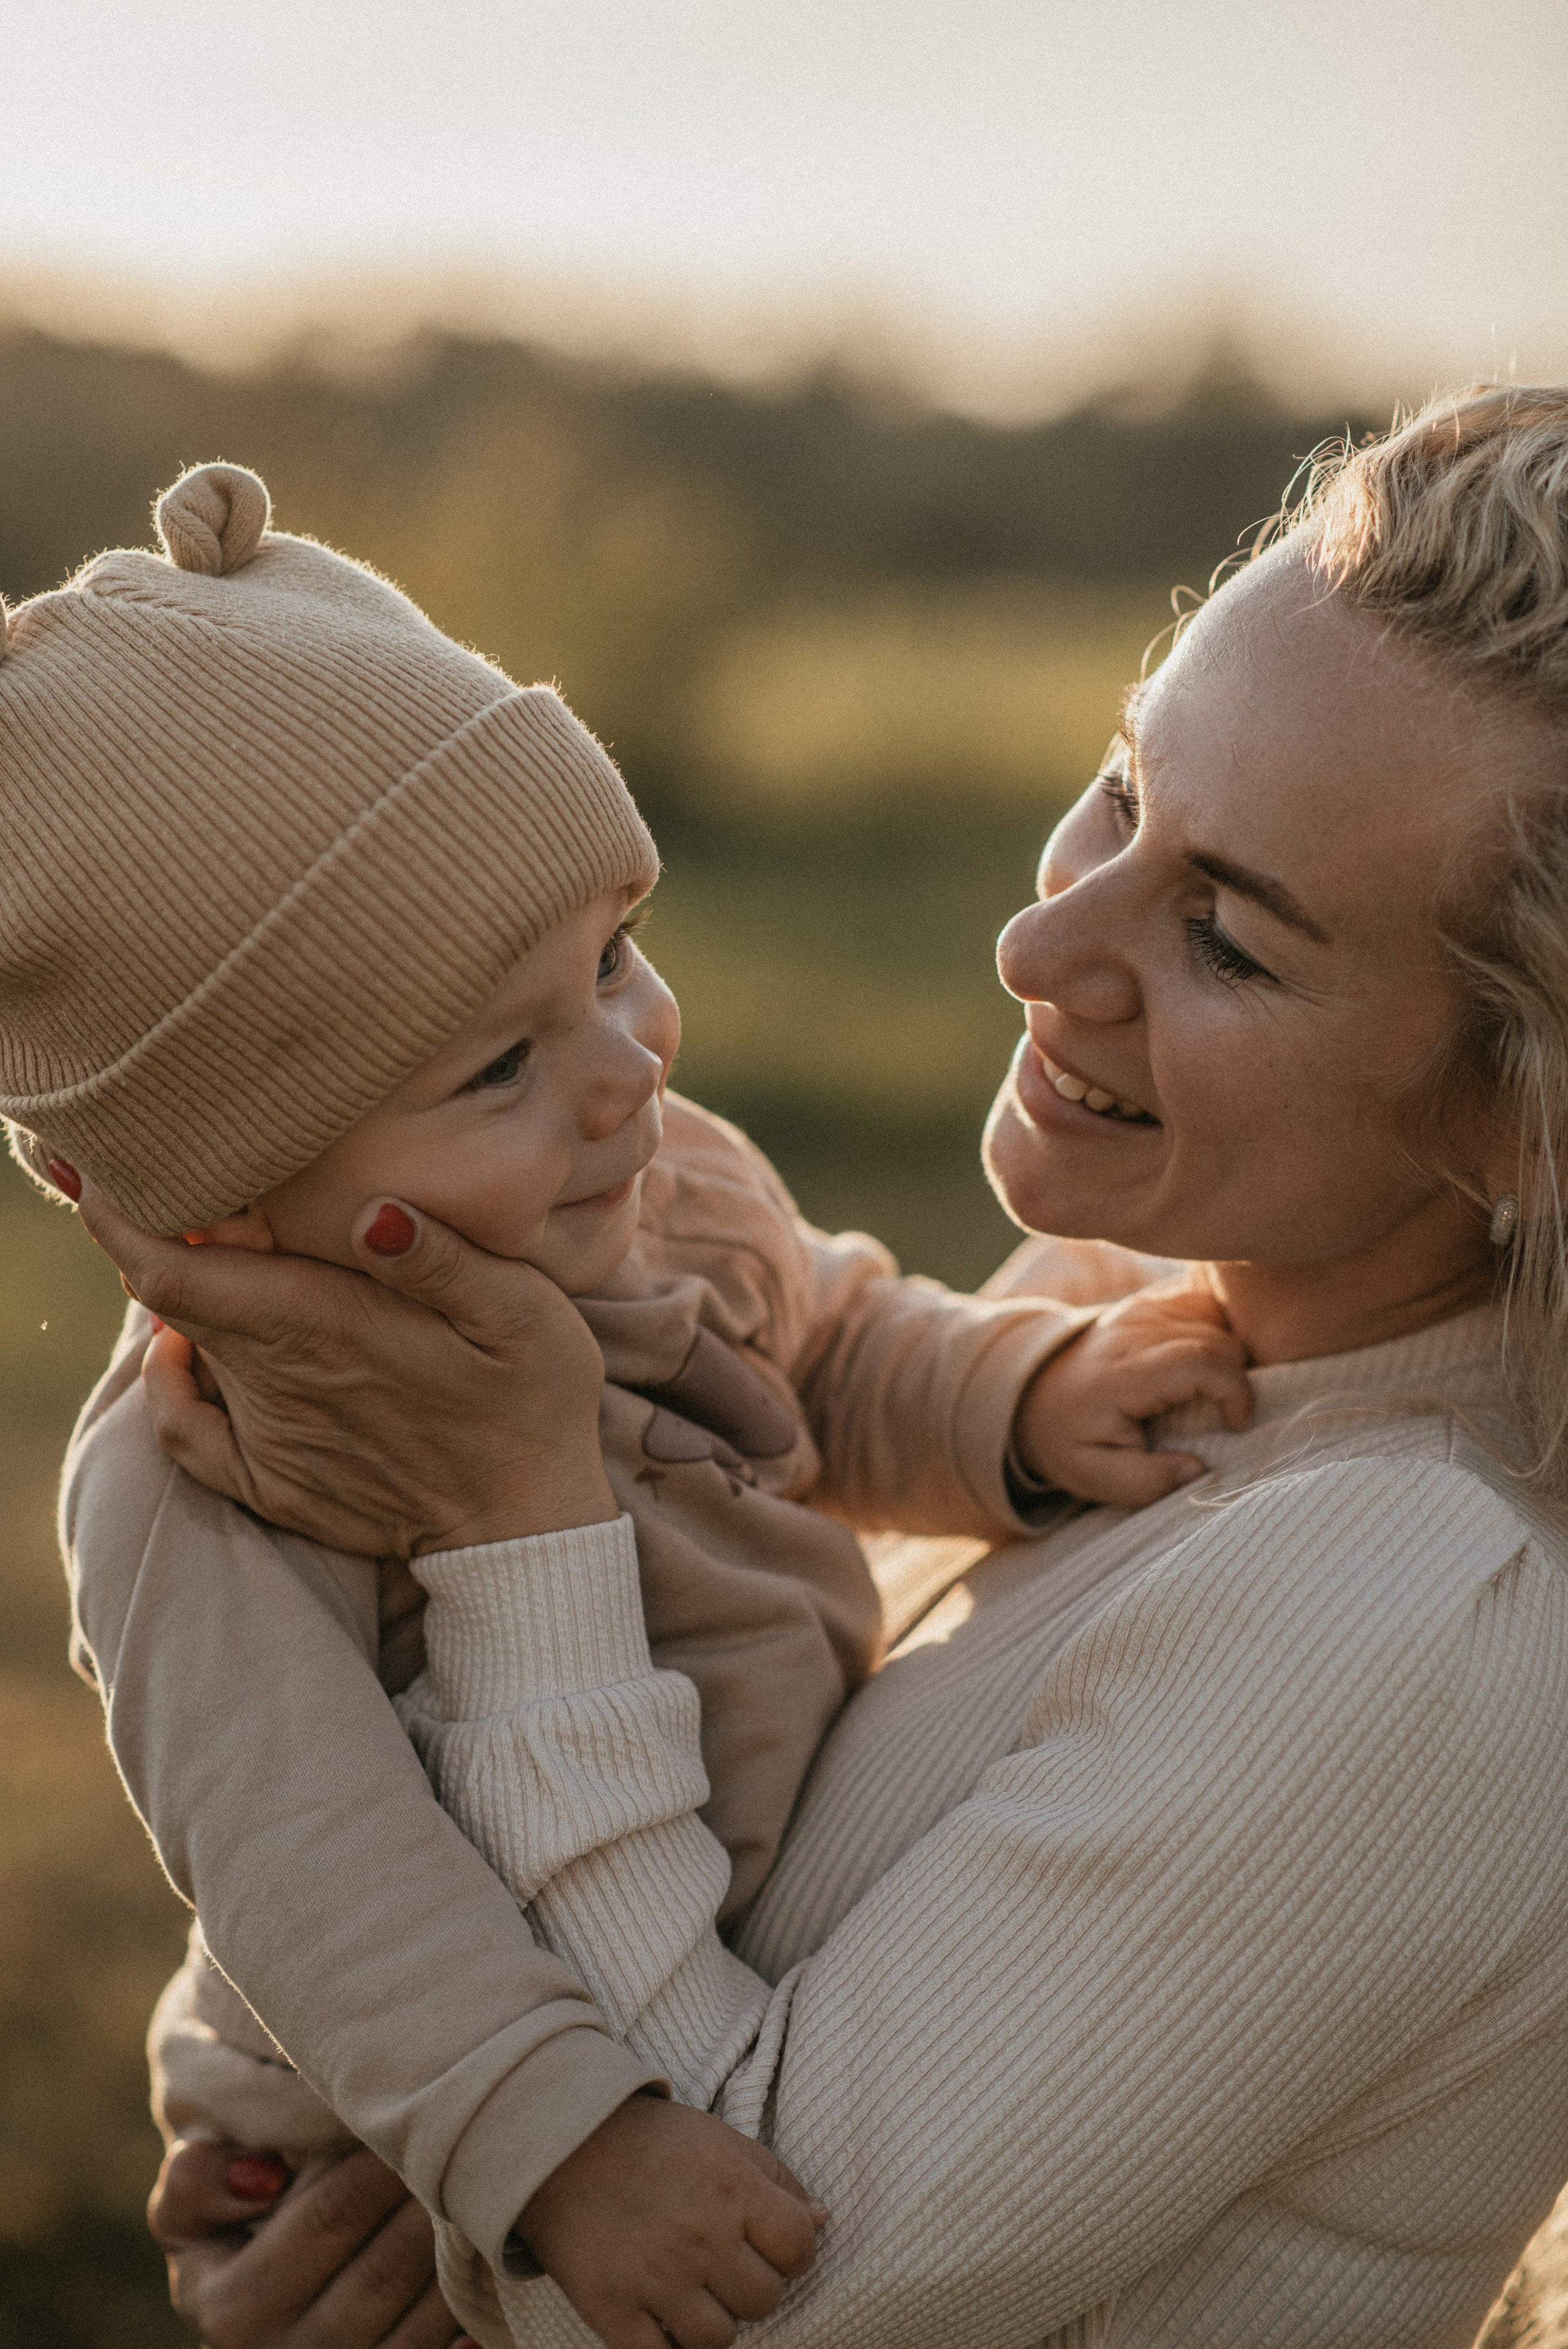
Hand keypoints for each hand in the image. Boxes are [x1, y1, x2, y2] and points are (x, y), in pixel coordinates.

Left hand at [74, 1178, 617, 1556]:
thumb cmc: (532, 1401)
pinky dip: (171, 1389)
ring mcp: (269, 1436)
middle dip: (150, 1232)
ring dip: (179, 1298)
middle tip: (168, 1176)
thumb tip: (373, 1210)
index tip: (102, 1161)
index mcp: (321, 1325)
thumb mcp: (521, 1313)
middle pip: (168, 1295)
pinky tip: (185, 1357)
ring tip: (207, 1245)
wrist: (527, 1528)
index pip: (171, 1266)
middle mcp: (276, 1380)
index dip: (120, 1212)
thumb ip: (442, 1258)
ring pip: (185, 1350)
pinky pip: (188, 1435)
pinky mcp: (274, 1482)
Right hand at [149, 2138, 469, 2348]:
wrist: (255, 2310)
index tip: (415, 2108)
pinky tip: (492, 2282)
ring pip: (425, 2316)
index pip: (328, 2217)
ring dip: (463, 2252)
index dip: (379, 2160)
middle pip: (387, 2268)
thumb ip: (198, 2180)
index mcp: (227, 2308)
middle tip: (475, 2136)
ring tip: (495, 2188)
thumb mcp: (192, 2203)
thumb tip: (264, 2180)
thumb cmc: (234, 2229)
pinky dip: (470, 2329)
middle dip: (433, 2196)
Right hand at [519, 2095, 825, 2348]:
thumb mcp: (721, 2140)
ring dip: (710, 2321)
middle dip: (750, 2287)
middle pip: (764, 2300)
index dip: (793, 2253)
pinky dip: (665, 2347)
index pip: (800, 2247)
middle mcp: (700, 2236)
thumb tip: (823, 2218)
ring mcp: (655, 2277)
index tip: (770, 2247)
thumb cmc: (650, 2141)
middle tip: (721, 2266)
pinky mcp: (611, 2309)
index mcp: (732, 2188)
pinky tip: (658, 2318)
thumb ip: (776, 2179)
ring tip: (689, 2291)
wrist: (558, 2143)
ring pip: (719, 2340)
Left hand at [1013, 1278, 1251, 1507]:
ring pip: (1218, 1319)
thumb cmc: (1069, 1439)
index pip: (1200, 1361)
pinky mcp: (1149, 1301)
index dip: (1234, 1392)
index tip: (1236, 1426)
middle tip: (1223, 1415)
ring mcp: (1142, 1308)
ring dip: (1229, 1356)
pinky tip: (1203, 1364)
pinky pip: (1204, 1303)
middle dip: (1237, 1380)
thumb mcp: (1093, 1476)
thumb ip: (1146, 1482)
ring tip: (1212, 1392)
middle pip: (1218, 1340)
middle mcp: (1134, 1330)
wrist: (1032, 1395)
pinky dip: (1217, 1330)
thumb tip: (1198, 1471)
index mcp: (1124, 1373)